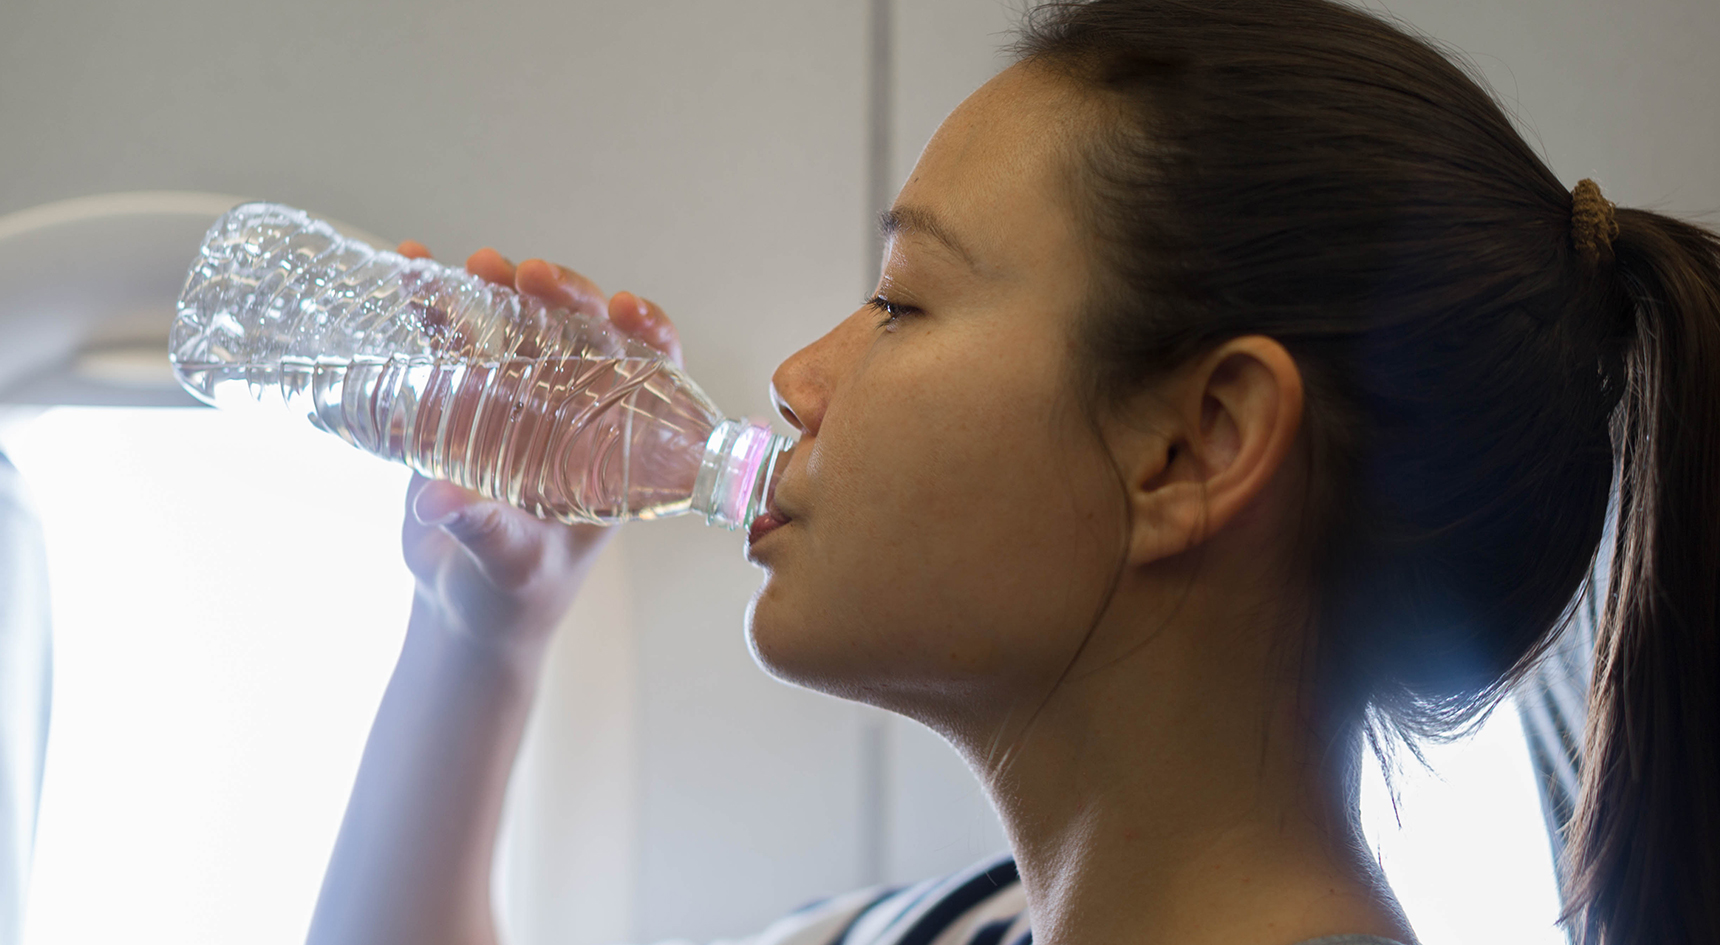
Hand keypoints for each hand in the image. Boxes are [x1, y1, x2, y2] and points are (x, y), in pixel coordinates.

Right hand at [395, 241, 680, 655]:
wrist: (466, 610)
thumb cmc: (516, 595)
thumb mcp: (512, 565)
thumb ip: (486, 533)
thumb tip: (442, 503)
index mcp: (615, 449)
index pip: (653, 376)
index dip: (649, 335)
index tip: (625, 308)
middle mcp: (575, 414)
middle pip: (583, 335)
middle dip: (560, 296)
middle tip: (525, 276)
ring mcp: (520, 404)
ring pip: (519, 329)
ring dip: (496, 291)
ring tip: (467, 264)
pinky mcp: (466, 405)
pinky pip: (456, 347)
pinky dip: (436, 311)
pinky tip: (411, 273)